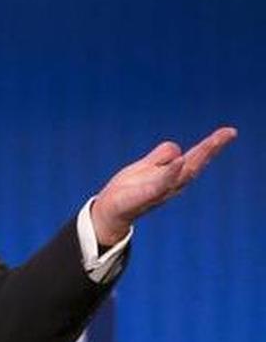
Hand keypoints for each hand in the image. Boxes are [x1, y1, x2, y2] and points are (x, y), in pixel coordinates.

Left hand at [91, 126, 237, 245]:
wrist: (111, 210)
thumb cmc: (130, 188)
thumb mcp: (147, 166)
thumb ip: (161, 157)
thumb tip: (176, 150)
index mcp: (173, 175)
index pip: (196, 157)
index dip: (212, 145)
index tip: (230, 131)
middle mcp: (172, 184)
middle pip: (196, 164)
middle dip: (212, 148)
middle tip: (229, 133)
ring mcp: (161, 190)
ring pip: (183, 172)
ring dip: (198, 157)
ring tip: (211, 142)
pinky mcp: (145, 196)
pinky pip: (160, 184)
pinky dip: (170, 173)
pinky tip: (178, 161)